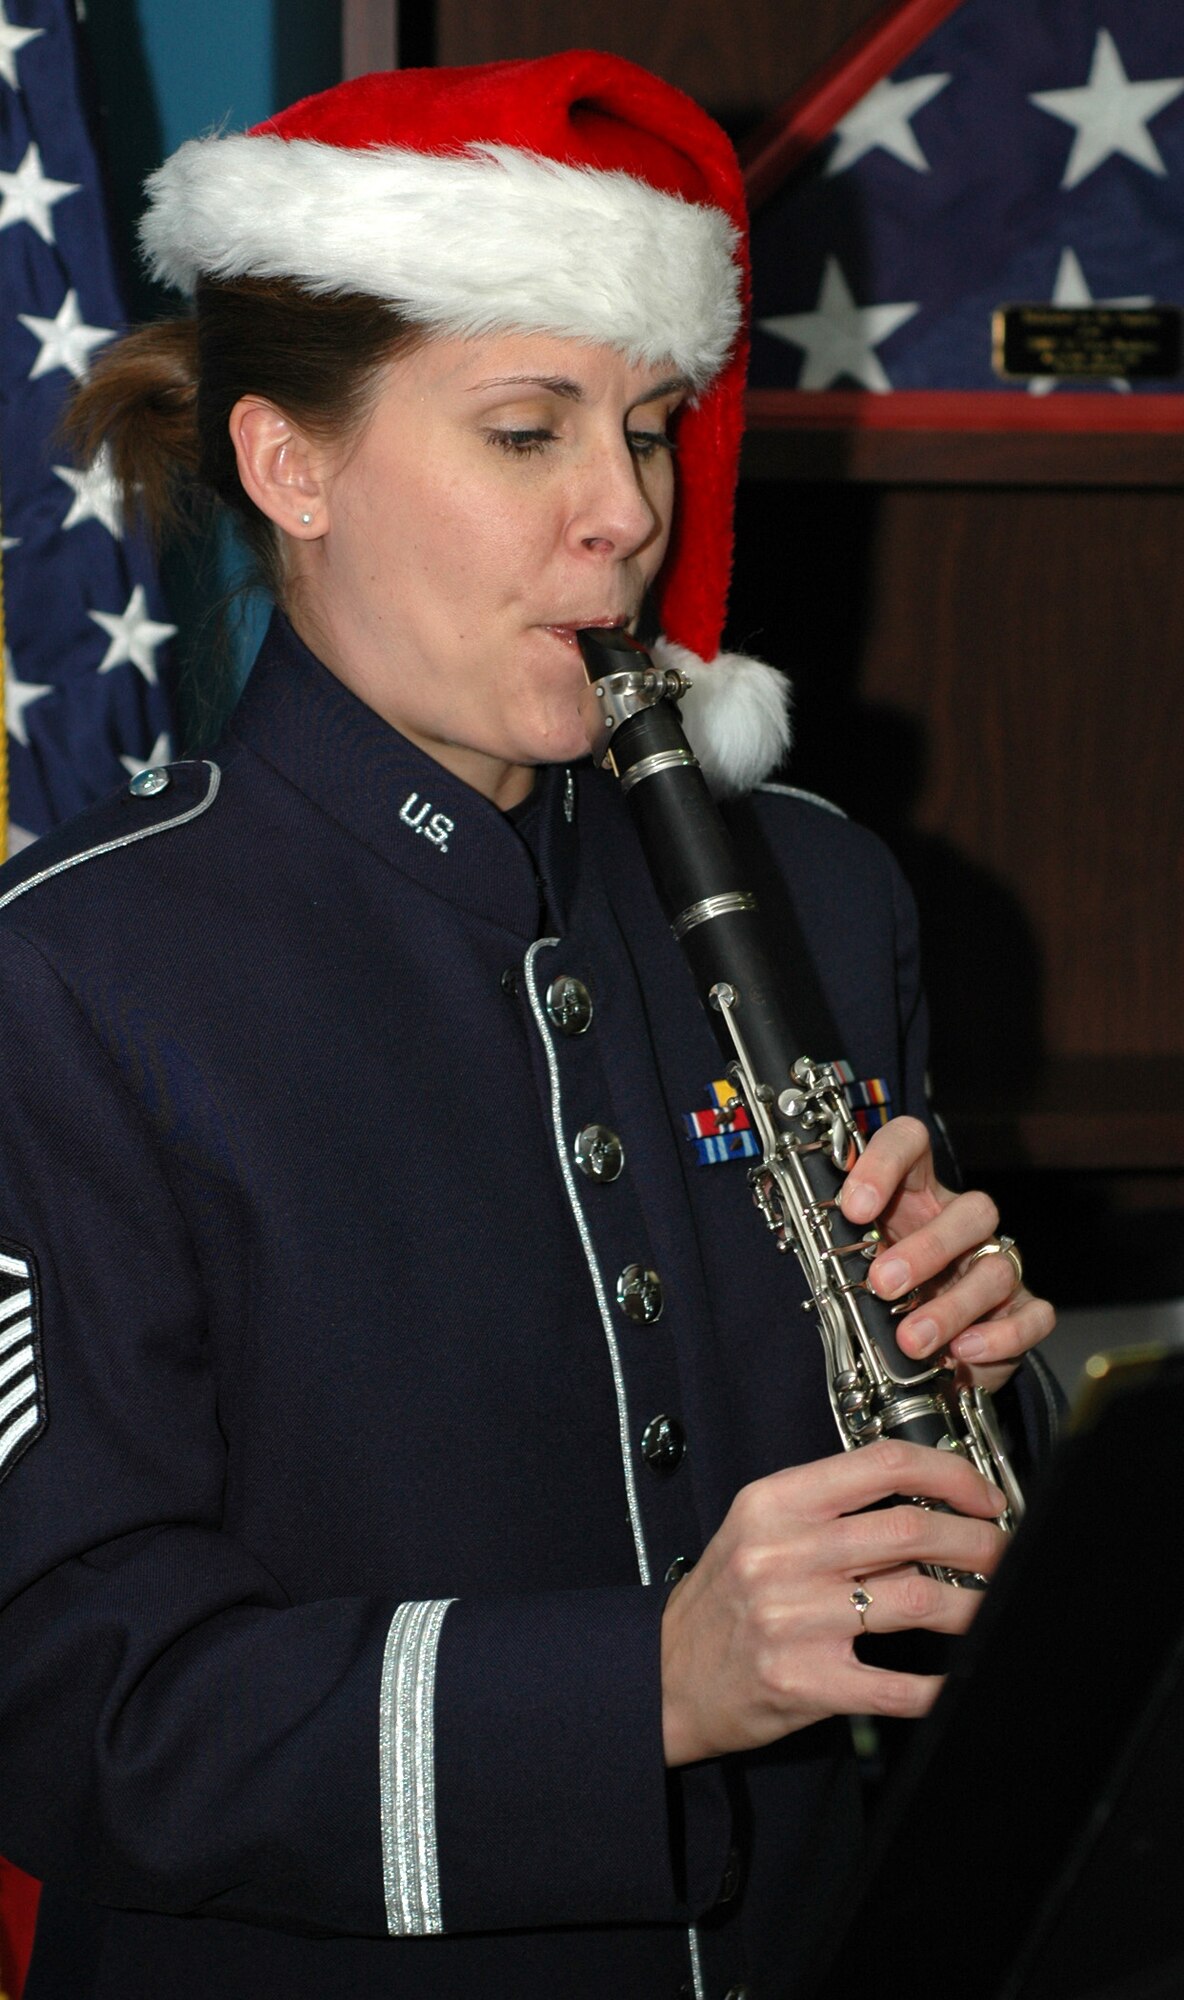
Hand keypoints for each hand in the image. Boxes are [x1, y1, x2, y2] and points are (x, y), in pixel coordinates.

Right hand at [661, 1440, 1006, 1765]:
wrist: (668, 1673)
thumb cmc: (725, 1597)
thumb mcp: (760, 1526)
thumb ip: (831, 1506)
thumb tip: (928, 1500)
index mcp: (775, 1502)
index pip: (882, 1464)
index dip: (950, 1474)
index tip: (983, 1496)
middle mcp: (784, 1554)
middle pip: (912, 1529)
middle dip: (978, 1540)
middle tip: (1000, 1551)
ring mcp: (794, 1620)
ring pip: (917, 1597)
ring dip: (972, 1602)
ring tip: (991, 1602)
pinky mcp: (805, 1682)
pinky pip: (895, 1683)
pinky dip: (940, 1683)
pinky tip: (961, 1675)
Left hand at [838, 1115, 1054, 1391]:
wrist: (917, 1355)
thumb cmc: (880, 1296)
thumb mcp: (851, 1266)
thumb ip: (838, 1250)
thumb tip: (809, 1246)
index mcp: (913, 1195)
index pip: (910, 1144)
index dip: (884, 1163)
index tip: (854, 1208)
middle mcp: (959, 1224)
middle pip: (972, 1210)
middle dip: (927, 1249)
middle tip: (883, 1284)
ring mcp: (995, 1266)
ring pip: (997, 1268)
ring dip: (952, 1307)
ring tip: (912, 1340)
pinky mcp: (1019, 1312)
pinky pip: (1033, 1316)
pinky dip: (1001, 1337)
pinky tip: (963, 1351)